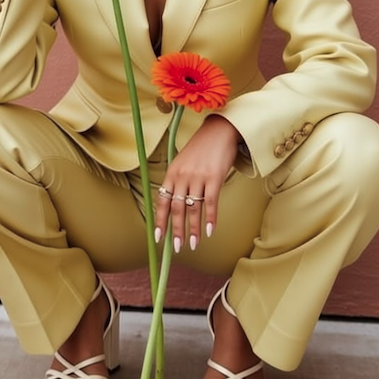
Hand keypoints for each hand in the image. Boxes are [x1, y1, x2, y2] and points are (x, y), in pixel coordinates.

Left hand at [154, 115, 239, 251]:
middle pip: (176, 209)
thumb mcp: (183, 163)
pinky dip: (210, 218)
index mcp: (172, 173)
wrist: (219, 131)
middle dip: (176, 231)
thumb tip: (175, 207)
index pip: (162, 201)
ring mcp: (198, 177)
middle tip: (177, 247)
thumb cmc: (201, 149)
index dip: (160, 221)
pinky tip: (209, 231)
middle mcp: (182, 176)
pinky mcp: (214, 177)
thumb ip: (178, 182)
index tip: (159, 237)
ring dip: (193, 229)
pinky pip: (211, 202)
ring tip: (193, 244)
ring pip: (193, 209)